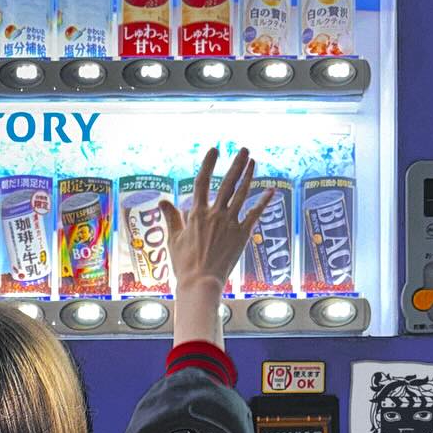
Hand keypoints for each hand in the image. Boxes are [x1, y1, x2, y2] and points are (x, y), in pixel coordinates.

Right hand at [162, 147, 273, 348]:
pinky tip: (270, 190)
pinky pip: (254, 215)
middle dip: (237, 164)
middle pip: (227, 183)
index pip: (202, 182)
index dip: (208, 164)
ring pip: (242, 194)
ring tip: (254, 162)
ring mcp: (230, 223)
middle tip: (244, 149)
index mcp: (197, 214)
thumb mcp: (173, 239)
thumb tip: (162, 201)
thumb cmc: (185, 264)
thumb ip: (171, 218)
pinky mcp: (242, 235)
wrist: (201, 283)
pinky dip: (263, 202)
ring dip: (249, 176)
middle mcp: (215, 214)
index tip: (215, 150)